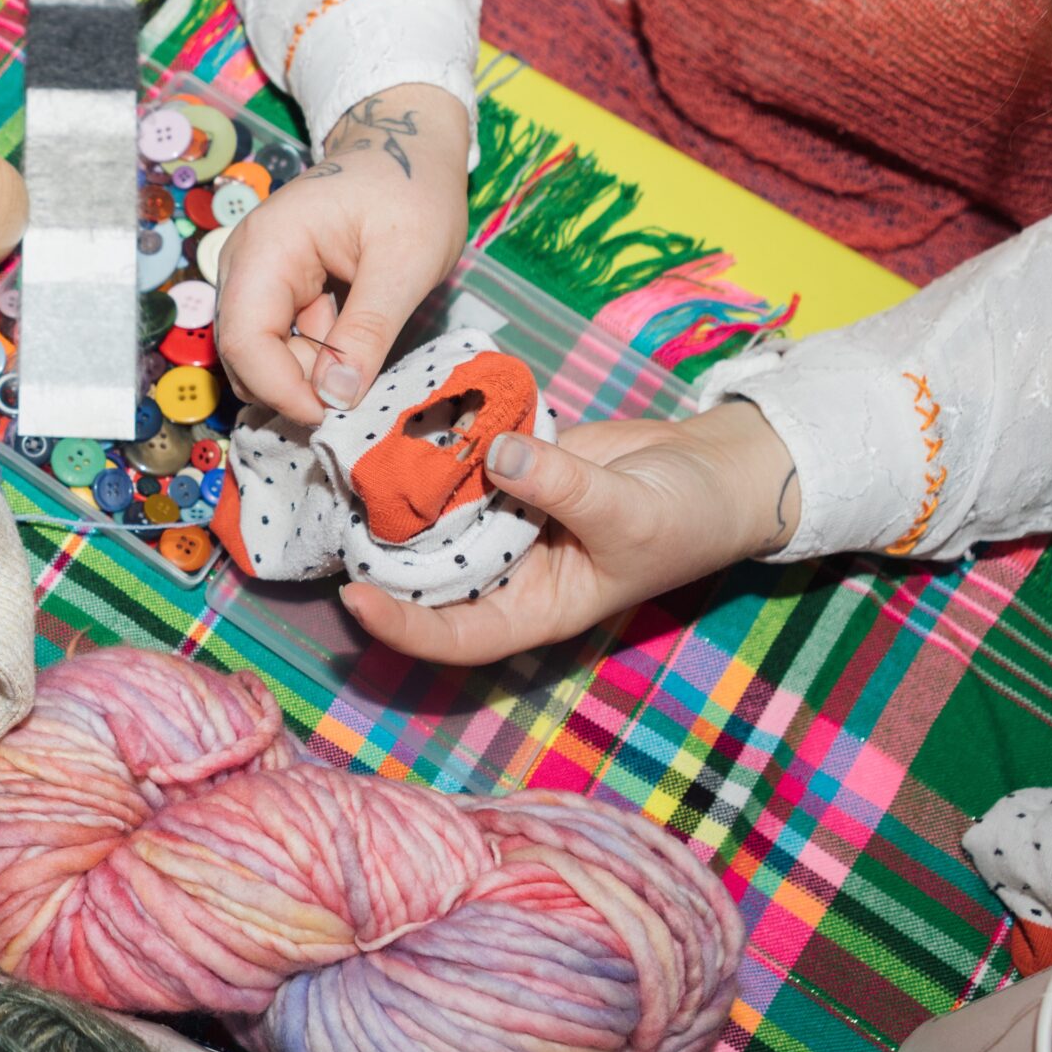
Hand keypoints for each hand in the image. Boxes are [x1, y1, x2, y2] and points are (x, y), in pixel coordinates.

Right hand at [216, 85, 470, 425]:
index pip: (245, 341)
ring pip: (260, 354)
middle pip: (243, 353)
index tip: (330, 418)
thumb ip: (368, 331)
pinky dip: (313, 358)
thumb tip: (336, 399)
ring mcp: (256, 275)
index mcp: (268, 247)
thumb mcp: (406, 262)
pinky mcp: (275, 287)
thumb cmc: (411, 189)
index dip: (280, 390)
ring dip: (304, 375)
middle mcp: (246, 263)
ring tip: (359, 368)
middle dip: (291, 387)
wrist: (408, 145)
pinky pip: (280, 340)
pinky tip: (353, 350)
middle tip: (351, 400)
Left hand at [343, 400, 800, 663]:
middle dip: (381, 549)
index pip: (452, 635)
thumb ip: (560, 485)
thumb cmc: (686, 517)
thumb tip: (498, 454)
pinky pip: (464, 464)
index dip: (401, 626)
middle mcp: (504, 574)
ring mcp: (502, 522)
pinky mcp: (508, 474)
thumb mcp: (628, 510)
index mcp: (531, 610)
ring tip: (361, 454)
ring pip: (436, 515)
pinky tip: (411, 416)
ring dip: (403, 488)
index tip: (355, 599)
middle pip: (425, 575)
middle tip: (335, 508)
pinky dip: (442, 443)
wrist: (716, 470)